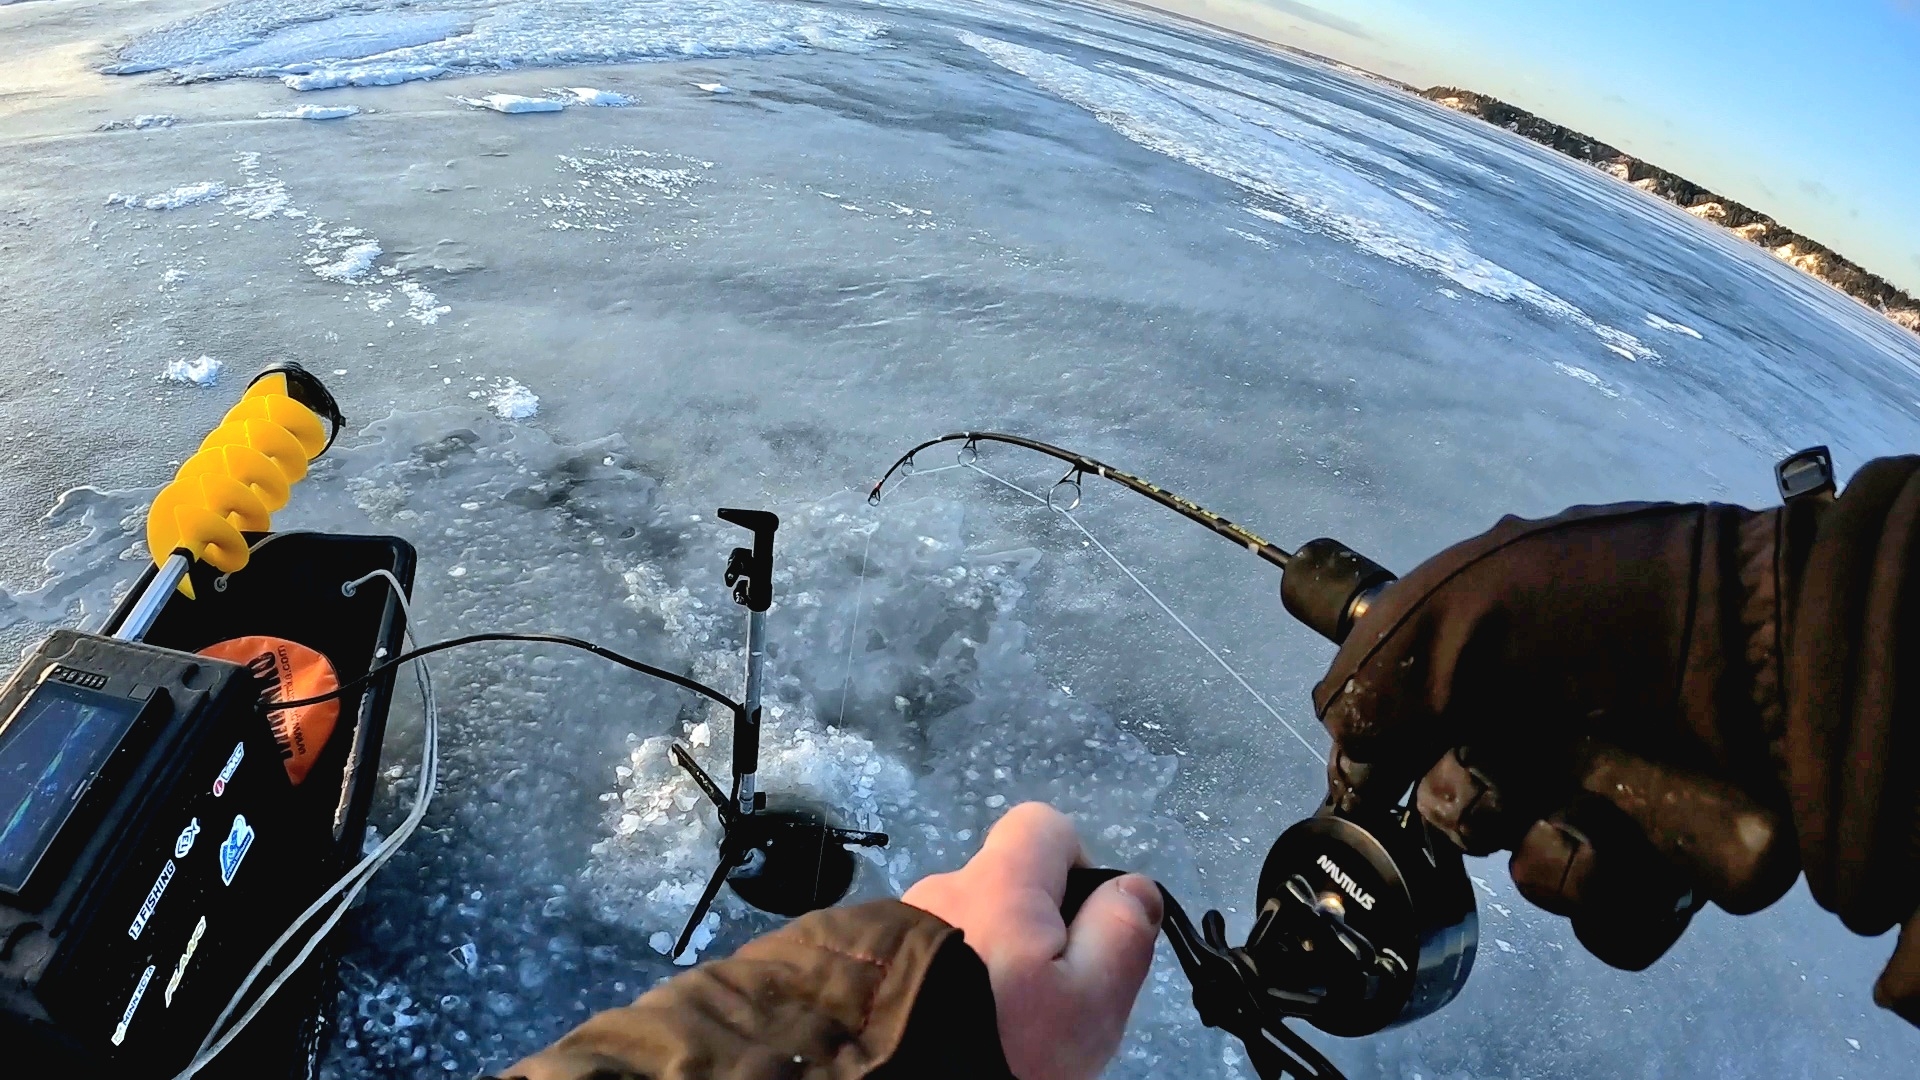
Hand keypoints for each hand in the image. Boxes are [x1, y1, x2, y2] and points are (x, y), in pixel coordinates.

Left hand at [902, 802, 1162, 1079]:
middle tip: (1043, 1003)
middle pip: (1006, 889)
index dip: (1076, 869)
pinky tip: (952, 1025)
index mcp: (998, 881)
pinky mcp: (874, 962)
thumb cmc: (1002, 1040)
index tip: (1080, 935)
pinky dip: (948, 981)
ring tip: (994, 1026)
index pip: (1043, 827)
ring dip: (987, 962)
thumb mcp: (1090, 1000)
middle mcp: (942, 887)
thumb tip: (1133, 887)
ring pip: (967, 927)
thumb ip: (1120, 933)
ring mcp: (900, 924)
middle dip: (1032, 934)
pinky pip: (930, 956)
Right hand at [1312, 470, 1919, 1025]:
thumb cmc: (1608, 601)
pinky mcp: (1678, 866)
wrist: (1769, 640)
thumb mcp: (1465, 606)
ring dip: (1555, 853)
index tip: (1393, 767)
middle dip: (1478, 807)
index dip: (1397, 763)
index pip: (1412, 742)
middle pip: (1468, 819)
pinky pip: (1616, 925)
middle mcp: (1550, 735)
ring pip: (1538, 878)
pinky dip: (1621, 897)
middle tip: (1508, 777)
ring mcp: (1617, 802)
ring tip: (1596, 815)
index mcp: (1495, 670)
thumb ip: (1379, 687)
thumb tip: (1344, 772)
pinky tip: (1641, 850)